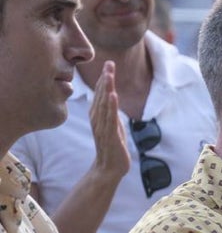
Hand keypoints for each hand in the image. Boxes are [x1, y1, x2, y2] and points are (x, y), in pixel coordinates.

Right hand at [89, 61, 129, 179]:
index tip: (109, 64)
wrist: (109, 169)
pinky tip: (112, 95)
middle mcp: (98, 119)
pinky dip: (110, 106)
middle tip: (109, 63)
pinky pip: (109, 119)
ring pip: (104, 104)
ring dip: (107, 88)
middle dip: (106, 79)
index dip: (105, 80)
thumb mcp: (113, 125)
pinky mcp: (109, 136)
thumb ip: (111, 111)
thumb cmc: (112, 147)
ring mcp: (102, 127)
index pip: (101, 94)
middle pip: (101, 96)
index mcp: (98, 116)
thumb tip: (112, 97)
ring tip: (109, 74)